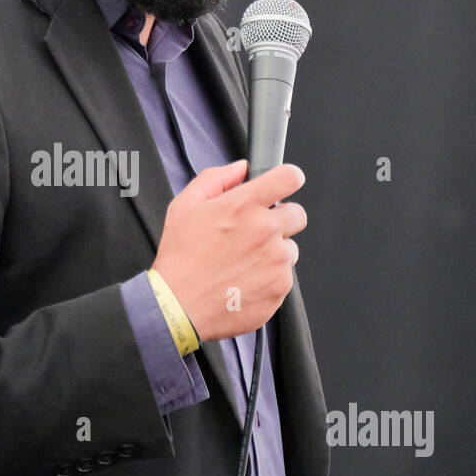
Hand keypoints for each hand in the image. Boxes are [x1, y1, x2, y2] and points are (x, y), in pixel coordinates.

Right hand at [151, 160, 306, 342]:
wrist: (178, 306)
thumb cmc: (180, 259)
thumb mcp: (184, 206)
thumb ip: (216, 179)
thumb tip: (240, 169)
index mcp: (243, 206)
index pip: (289, 177)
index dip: (288, 178)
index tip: (285, 184)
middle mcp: (265, 230)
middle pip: (297, 214)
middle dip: (280, 220)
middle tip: (255, 234)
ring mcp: (276, 260)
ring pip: (290, 248)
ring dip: (274, 252)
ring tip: (243, 262)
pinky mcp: (280, 286)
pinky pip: (285, 275)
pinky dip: (270, 277)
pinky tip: (244, 280)